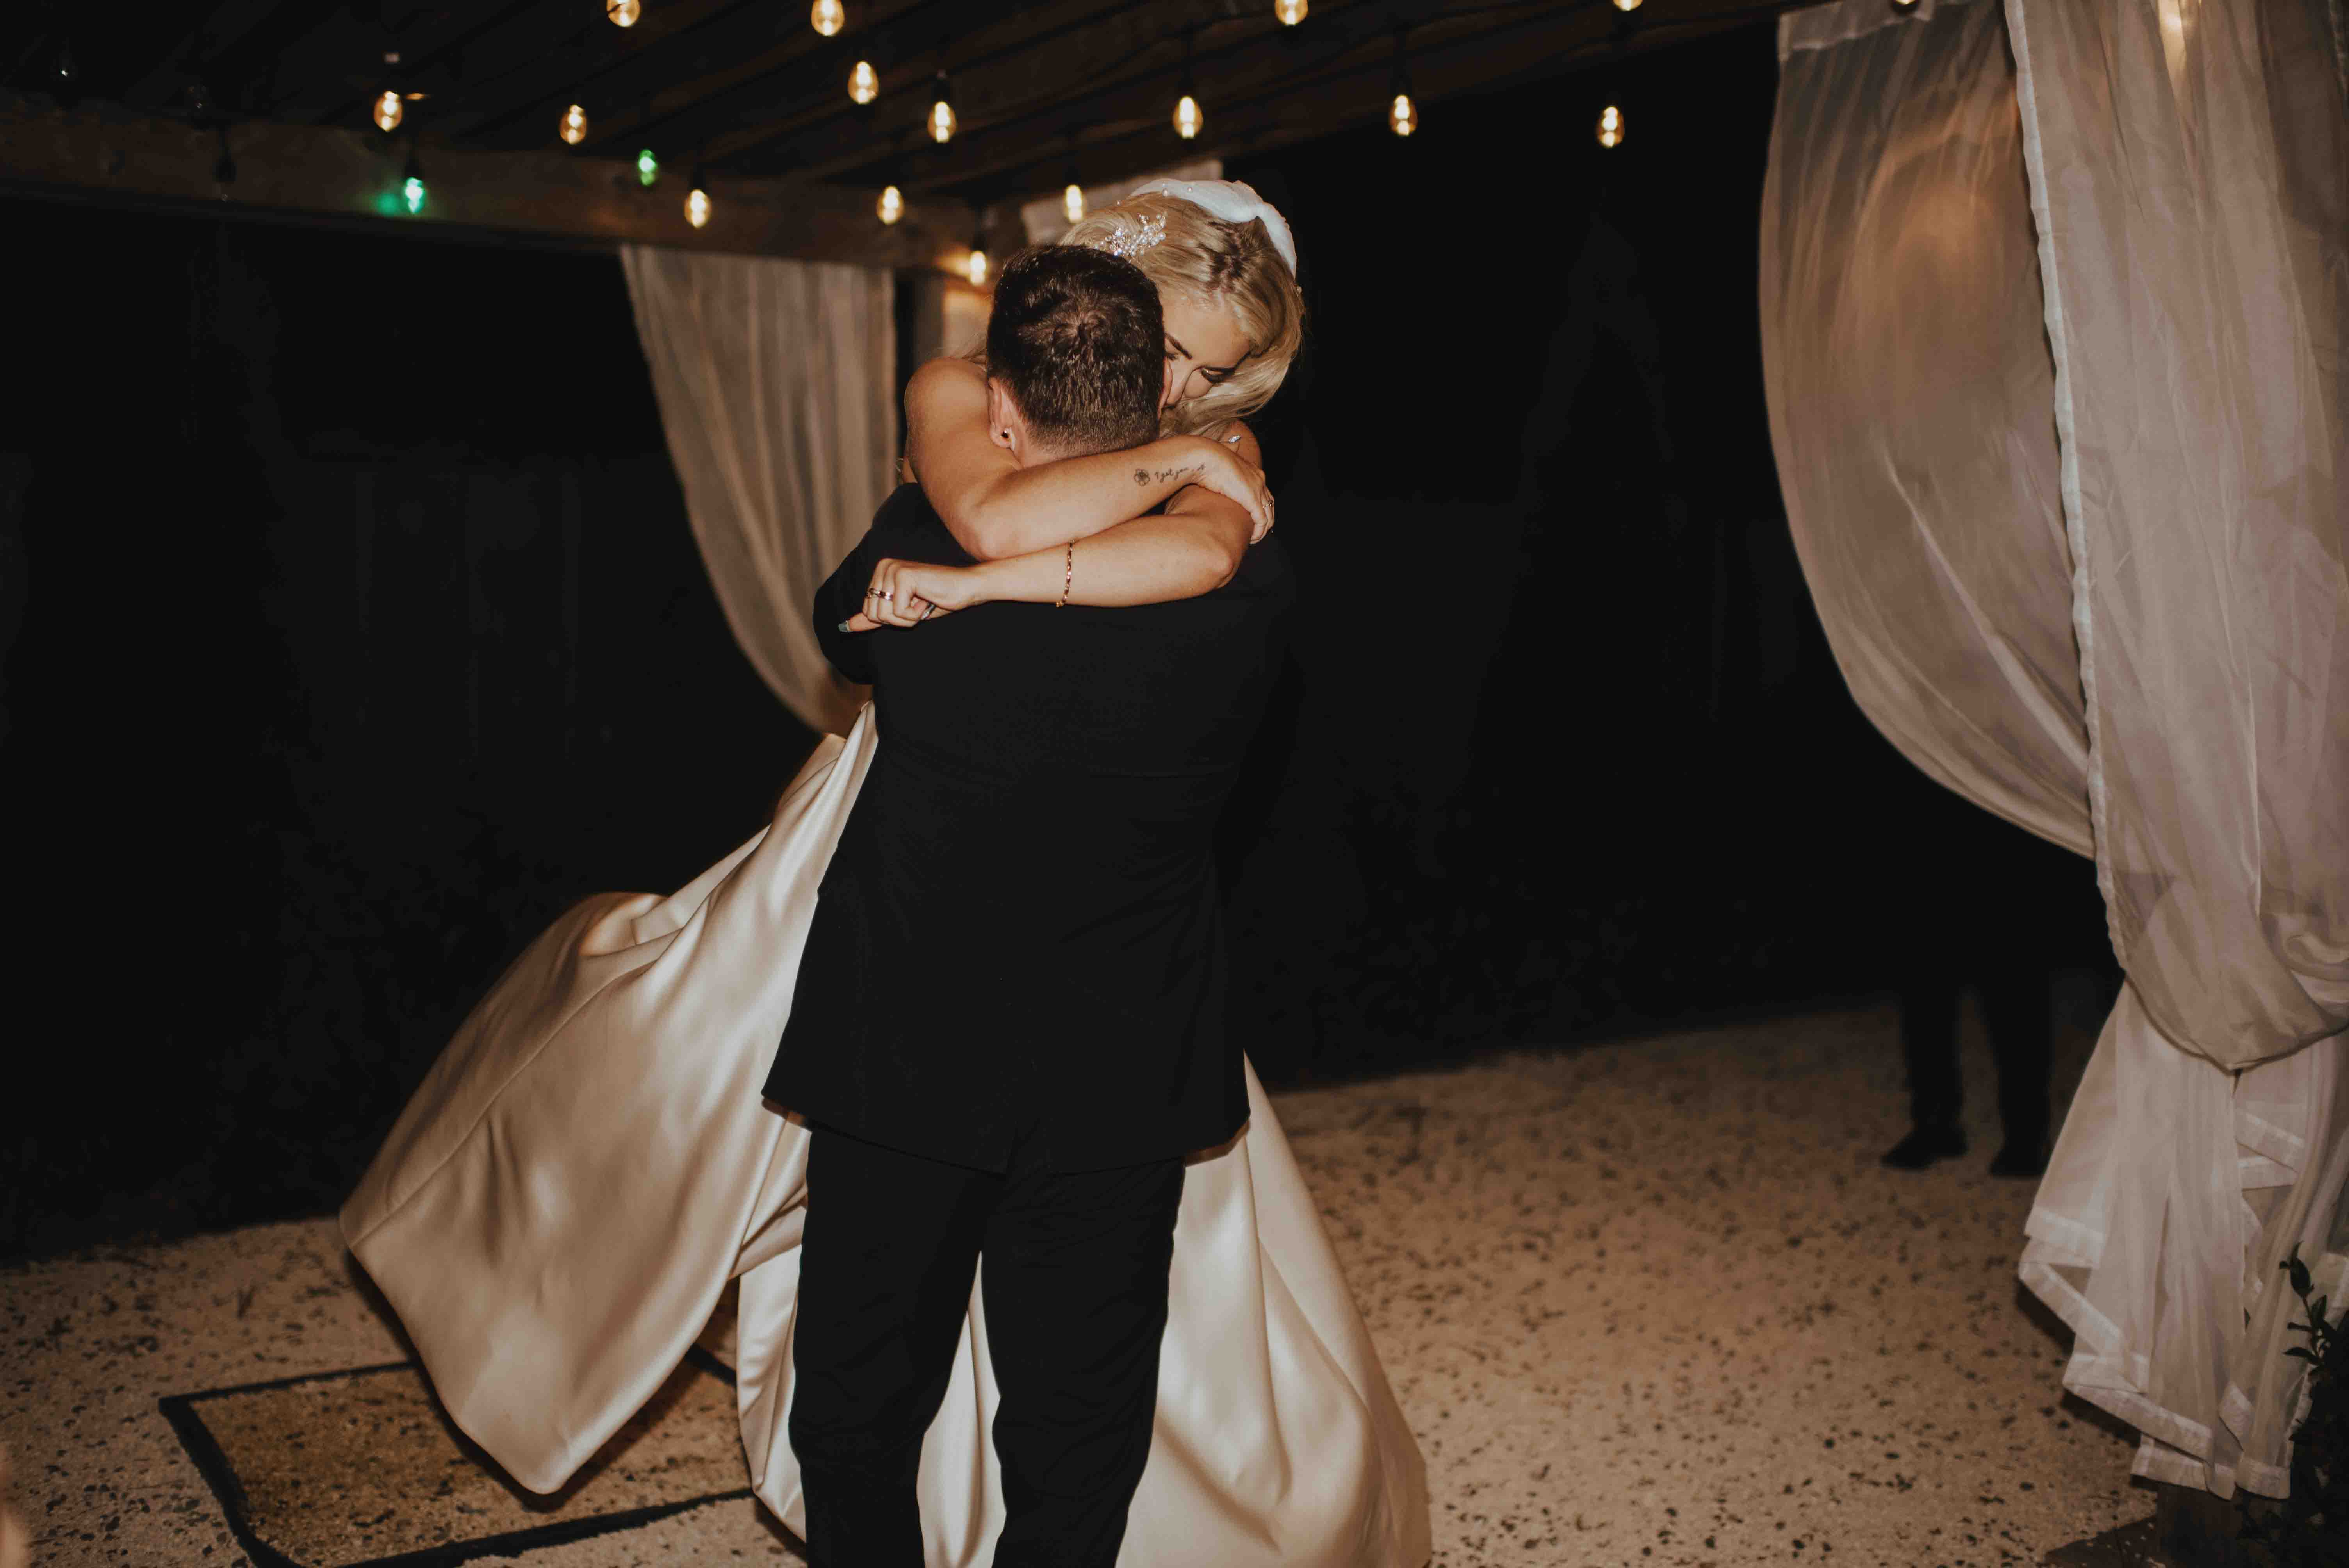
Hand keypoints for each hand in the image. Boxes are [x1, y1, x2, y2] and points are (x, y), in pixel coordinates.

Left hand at [849, 557, 989, 629]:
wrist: (966, 588)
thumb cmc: (938, 599)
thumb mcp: (902, 611)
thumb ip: (875, 617)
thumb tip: (846, 626)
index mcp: (881, 571)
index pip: (868, 610)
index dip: (891, 618)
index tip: (911, 605)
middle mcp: (883, 566)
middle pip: (873, 613)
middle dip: (897, 619)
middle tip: (918, 605)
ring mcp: (893, 569)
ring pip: (883, 615)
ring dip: (906, 618)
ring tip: (922, 602)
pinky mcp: (904, 577)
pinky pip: (898, 612)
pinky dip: (914, 615)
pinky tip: (927, 600)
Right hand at [1188, 436, 1274, 542]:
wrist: (1204, 456)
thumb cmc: (1207, 456)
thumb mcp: (1222, 451)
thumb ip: (1231, 448)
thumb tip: (1235, 441)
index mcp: (1253, 470)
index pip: (1264, 493)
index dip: (1262, 507)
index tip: (1254, 519)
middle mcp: (1259, 479)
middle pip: (1270, 504)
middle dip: (1266, 520)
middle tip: (1257, 532)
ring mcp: (1257, 489)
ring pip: (1268, 515)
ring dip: (1263, 529)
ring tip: (1254, 539)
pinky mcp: (1251, 499)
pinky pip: (1261, 520)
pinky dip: (1259, 531)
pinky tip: (1252, 538)